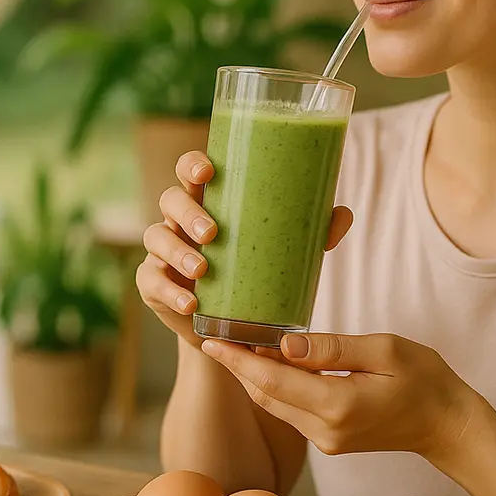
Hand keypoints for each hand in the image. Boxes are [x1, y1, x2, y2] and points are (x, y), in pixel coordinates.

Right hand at [135, 150, 355, 348]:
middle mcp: (180, 221)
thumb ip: (313, 232)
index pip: (190, 170)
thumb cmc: (256, 273)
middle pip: (170, 199)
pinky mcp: (153, 285)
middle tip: (213, 232)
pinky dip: (169, 292)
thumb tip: (343, 213)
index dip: (192, 164)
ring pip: (156, 237)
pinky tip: (190, 304)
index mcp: (209, 201)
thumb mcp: (284, 251)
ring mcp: (163, 252)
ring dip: (178, 252)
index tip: (208, 171)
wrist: (230, 330)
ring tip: (203, 270)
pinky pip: (151, 281)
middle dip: (188, 212)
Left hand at [199, 332, 479, 460]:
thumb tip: (284, 345)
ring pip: (275, 404)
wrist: (448, 426)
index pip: (273, 380)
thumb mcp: (383, 350)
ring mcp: (325, 441)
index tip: (210, 341)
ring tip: (234, 342)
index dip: (238, 360)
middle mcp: (325, 431)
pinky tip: (268, 362)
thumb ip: (331, 348)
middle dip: (238, 366)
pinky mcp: (329, 441)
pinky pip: (291, 411)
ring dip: (254, 376)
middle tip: (214, 333)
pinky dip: (274, 387)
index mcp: (338, 405)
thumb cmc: (425, 380)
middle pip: (266, 395)